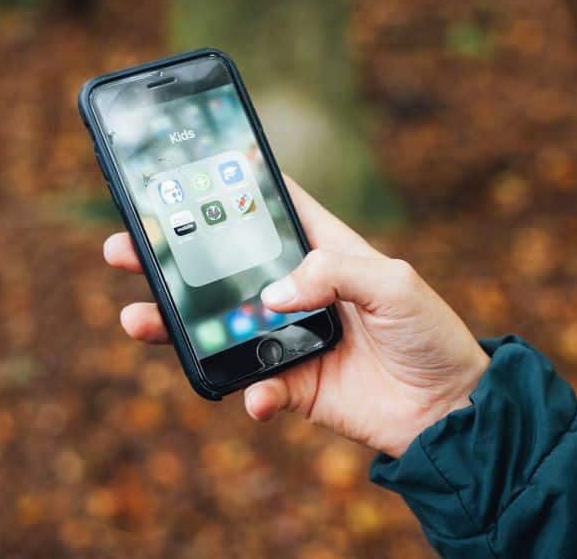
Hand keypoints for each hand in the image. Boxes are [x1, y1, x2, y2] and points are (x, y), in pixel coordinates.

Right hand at [103, 176, 489, 456]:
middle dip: (178, 256)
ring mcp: (292, 338)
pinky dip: (250, 393)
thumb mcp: (394, 283)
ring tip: (138, 317)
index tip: (189, 168)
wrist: (449, 408)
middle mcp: (302, 291)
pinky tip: (257, 398)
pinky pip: (256, 388)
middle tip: (127, 246)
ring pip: (221, 327)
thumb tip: (271, 293)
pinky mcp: (294, 385)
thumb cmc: (430, 333)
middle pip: (227, 268)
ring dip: (178, 324)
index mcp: (327, 252)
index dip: (236, 187)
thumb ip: (334, 273)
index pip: (275, 209)